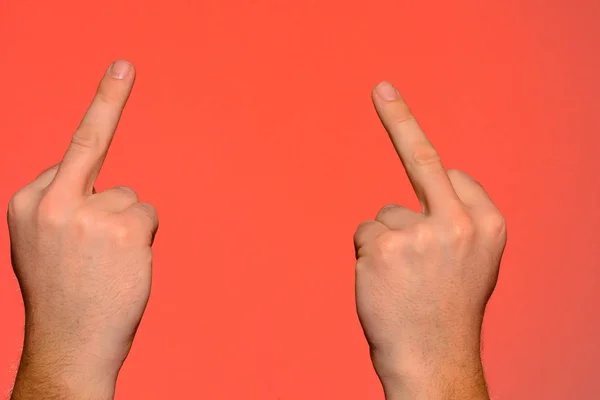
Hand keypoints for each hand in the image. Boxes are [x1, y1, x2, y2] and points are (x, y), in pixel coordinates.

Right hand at [8, 60, 157, 398]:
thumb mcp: (42, 242)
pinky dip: (142, 238)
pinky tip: (121, 267)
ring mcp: (88, 213)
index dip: (104, 107)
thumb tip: (108, 187)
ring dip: (125, 228)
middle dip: (109, 124)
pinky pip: (147, 214)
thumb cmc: (64, 294)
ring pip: (129, 198)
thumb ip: (65, 205)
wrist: (69, 346)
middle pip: (98, 155)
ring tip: (104, 265)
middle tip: (120, 89)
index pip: (74, 150)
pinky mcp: (122, 228)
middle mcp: (52, 200)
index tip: (123, 70)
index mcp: (28, 201)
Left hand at [354, 82, 505, 398]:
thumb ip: (454, 221)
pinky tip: (383, 285)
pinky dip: (367, 258)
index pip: (453, 177)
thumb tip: (423, 190)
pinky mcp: (384, 246)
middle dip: (401, 120)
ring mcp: (420, 233)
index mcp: (489, 225)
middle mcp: (459, 223)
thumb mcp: (470, 262)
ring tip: (402, 283)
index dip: (436, 173)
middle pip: (422, 161)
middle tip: (382, 89)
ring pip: (385, 216)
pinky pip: (364, 234)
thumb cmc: (446, 311)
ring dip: (386, 245)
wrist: (432, 360)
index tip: (414, 119)